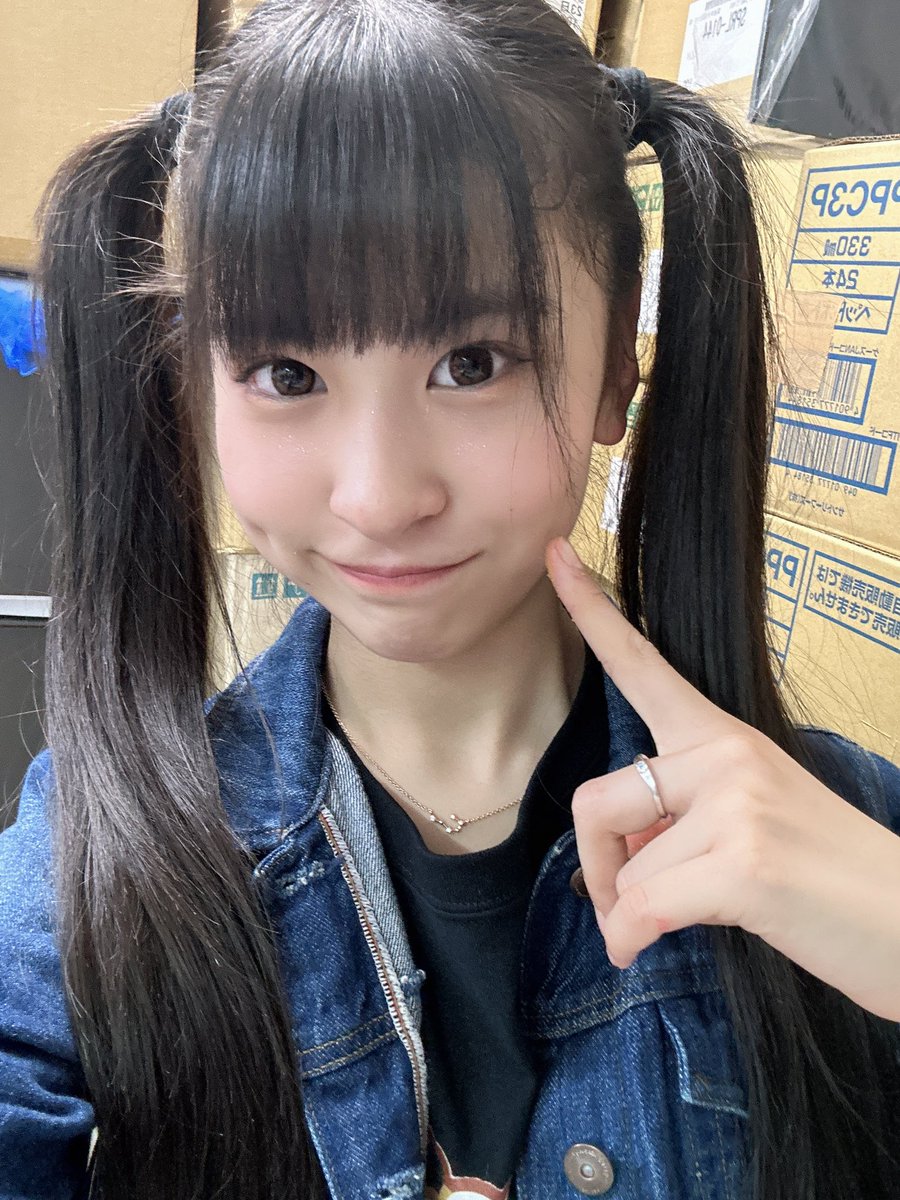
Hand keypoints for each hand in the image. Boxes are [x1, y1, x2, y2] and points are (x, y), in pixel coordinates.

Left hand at [546, 536, 899, 1021]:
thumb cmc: (828, 879)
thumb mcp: (751, 823)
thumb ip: (682, 818)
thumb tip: (618, 852)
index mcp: (723, 738)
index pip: (643, 665)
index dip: (591, 611)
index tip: (554, 554)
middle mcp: (726, 755)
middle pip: (597, 800)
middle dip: (593, 865)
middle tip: (617, 905)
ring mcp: (737, 804)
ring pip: (623, 867)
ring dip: (625, 912)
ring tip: (663, 928)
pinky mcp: (744, 863)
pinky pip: (641, 907)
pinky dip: (630, 939)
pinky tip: (642, 950)